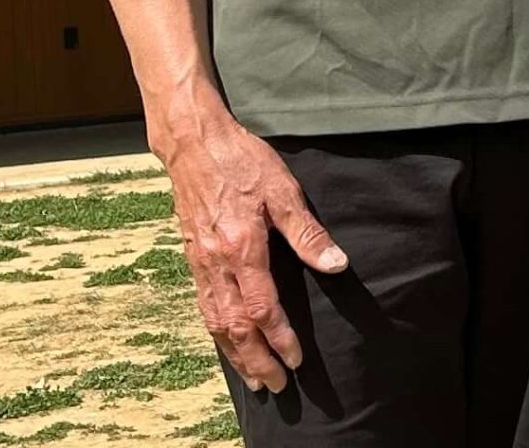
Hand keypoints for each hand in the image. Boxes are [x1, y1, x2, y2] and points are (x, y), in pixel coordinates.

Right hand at [160, 106, 348, 394]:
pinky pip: (203, 305)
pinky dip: (216, 331)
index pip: (262, 308)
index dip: (279, 338)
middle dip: (256, 359)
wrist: (194, 143)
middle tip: (275, 385)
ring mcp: (200, 262)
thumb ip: (307, 231)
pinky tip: (227, 340)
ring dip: (234, 354)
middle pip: (234, 326)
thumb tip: (336, 263)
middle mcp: (216, 262)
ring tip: (252, 376)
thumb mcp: (283, 190)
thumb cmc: (241, 161)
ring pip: (215, 321)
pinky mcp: (192, 257)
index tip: (296, 359)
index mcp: (242, 248)